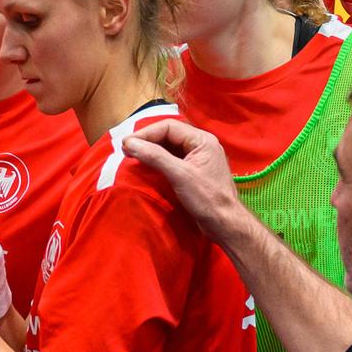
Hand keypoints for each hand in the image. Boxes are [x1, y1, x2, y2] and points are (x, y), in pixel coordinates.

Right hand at [121, 119, 245, 243]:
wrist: (225, 224)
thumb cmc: (207, 198)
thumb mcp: (179, 175)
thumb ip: (155, 156)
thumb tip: (129, 143)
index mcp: (202, 140)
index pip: (168, 127)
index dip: (145, 133)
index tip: (126, 145)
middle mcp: (201, 145)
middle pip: (168, 134)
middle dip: (146, 140)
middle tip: (126, 150)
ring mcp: (197, 158)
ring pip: (168, 146)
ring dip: (150, 150)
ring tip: (132, 156)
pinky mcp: (193, 171)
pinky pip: (171, 159)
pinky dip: (156, 160)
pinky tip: (146, 165)